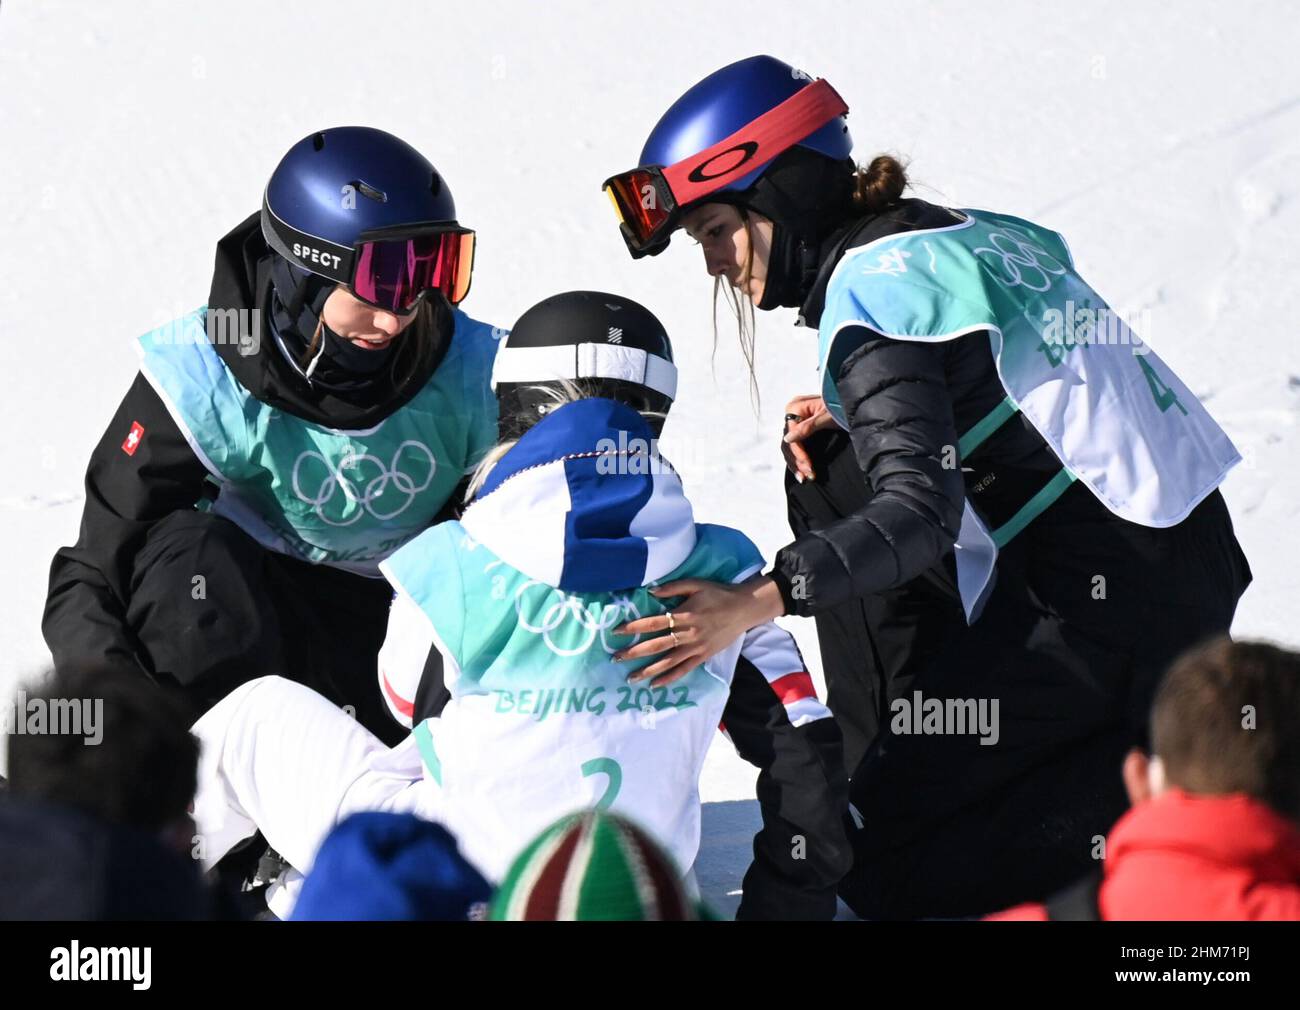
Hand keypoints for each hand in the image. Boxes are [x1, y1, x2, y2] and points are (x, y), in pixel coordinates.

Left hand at [611, 575, 785, 686]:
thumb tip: (650, 591)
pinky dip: (669, 678)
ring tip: (630, 678)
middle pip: (656, 645)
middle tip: (615, 659)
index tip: (616, 631)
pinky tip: (655, 684)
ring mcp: (696, 647)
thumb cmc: (718, 594)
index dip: (634, 627)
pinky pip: (684, 670)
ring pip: (668, 662)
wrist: (744, 608)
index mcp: (684, 614)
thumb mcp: (696, 584)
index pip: (653, 623)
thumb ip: (673, 588)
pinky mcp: (704, 656)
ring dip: (648, 670)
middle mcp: (688, 633)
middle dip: (634, 652)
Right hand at [781, 394, 835, 481]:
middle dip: (797, 461)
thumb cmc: (842, 406)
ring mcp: (797, 423)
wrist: (854, 405)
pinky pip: (796, 448)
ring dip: (796, 464)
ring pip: (790, 447)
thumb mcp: (827, 417)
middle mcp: (793, 414)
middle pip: (789, 442)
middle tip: (809, 475)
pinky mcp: (803, 431)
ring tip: (804, 478)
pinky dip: (798, 460)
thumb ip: (807, 427)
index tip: (808, 466)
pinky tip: (802, 473)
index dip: (798, 452)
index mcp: (795, 407)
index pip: (791, 434)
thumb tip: (788, 439)